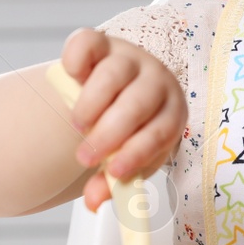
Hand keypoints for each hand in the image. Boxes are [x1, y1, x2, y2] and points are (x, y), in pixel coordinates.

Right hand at [60, 28, 186, 211]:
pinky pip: (88, 43)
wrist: (110, 94)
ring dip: (91, 105)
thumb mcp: (123, 159)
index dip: (137, 153)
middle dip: (109, 134)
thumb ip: (109, 183)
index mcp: (171, 111)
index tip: (114, 173)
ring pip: (113, 75)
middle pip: (137, 102)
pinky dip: (75, 61)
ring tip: (79, 126)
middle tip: (85, 157)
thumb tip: (93, 202)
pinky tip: (72, 80)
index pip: (161, 130)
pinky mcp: (100, 42)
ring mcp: (128, 57)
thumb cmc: (125, 131)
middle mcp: (155, 79)